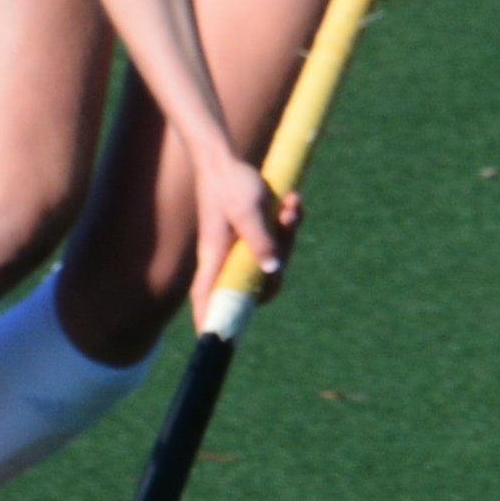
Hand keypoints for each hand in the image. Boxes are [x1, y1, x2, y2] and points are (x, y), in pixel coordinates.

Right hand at [190, 142, 293, 304]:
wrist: (229, 159)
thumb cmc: (231, 184)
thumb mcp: (247, 211)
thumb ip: (259, 241)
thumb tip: (271, 272)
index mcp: (216, 257)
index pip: (207, 297)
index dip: (209, 320)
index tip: (213, 340)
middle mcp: (227, 258)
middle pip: (258, 282)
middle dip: (282, 258)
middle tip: (287, 222)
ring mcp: (241, 248)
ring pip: (274, 260)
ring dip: (289, 235)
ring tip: (290, 205)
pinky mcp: (254, 236)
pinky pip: (278, 241)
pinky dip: (289, 224)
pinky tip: (292, 201)